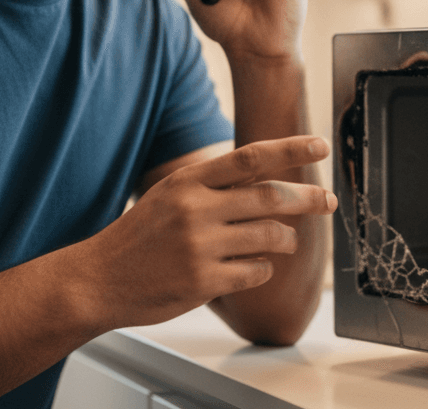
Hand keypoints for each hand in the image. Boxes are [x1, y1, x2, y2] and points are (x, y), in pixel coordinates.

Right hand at [83, 136, 335, 329]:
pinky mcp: (203, 282)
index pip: (252, 157)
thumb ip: (216, 185)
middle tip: (329, 200)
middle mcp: (197, 209)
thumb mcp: (172, 194)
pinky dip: (264, 268)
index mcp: (190, 181)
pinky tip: (254, 266)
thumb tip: (269, 177)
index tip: (321, 145)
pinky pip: (256, 272)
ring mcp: (200, 246)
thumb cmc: (142, 235)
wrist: (98, 279)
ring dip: (288, 238)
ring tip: (288, 240)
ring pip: (270, 236)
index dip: (291, 149)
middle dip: (308, 198)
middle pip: (271, 196)